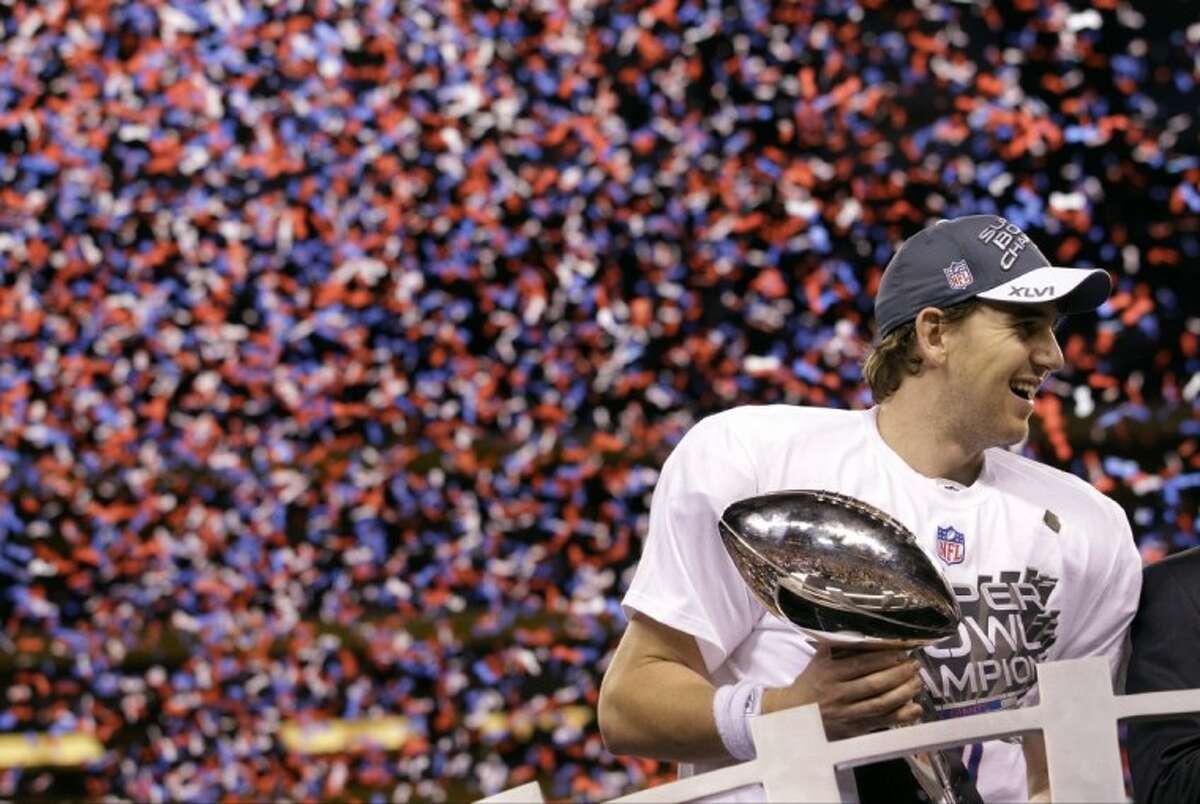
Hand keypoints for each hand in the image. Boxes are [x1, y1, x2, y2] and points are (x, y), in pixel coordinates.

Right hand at [761, 644, 924, 738]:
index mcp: (829, 672)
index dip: (885, 658)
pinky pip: (881, 722)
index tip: (902, 652)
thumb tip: (867, 633)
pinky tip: (916, 708)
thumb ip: (839, 648)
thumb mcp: (819, 661)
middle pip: (874, 683)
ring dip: (903, 692)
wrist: (793, 714)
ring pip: (881, 703)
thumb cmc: (810, 683)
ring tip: (917, 682)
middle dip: (899, 673)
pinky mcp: (853, 730)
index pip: (862, 664)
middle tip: (915, 664)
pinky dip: (901, 716)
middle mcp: (838, 693)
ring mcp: (846, 714)